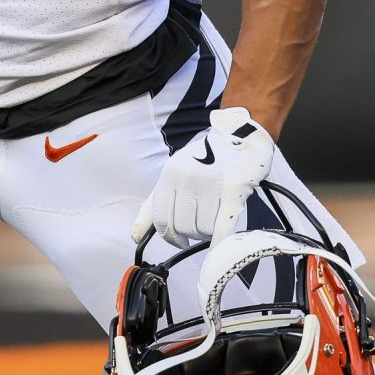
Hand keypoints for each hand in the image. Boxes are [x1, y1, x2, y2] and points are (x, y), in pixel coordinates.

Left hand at [130, 106, 275, 246]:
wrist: (239, 133)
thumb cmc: (205, 157)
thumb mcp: (174, 171)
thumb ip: (154, 203)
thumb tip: (135, 236)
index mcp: (170, 173)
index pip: (160, 219)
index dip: (168, 236)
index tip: (178, 241)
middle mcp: (188, 178)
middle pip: (182, 227)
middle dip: (190, 235)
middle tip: (199, 229)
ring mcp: (211, 183)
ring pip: (202, 229)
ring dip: (207, 233)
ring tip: (213, 222)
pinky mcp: (234, 190)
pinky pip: (222, 228)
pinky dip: (219, 241)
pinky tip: (220, 241)